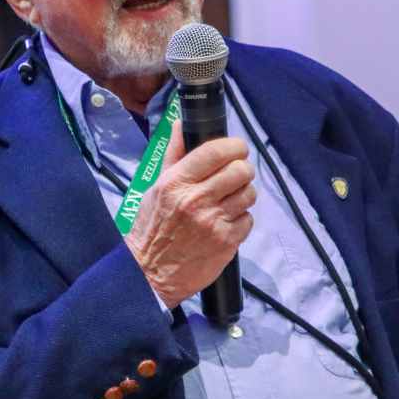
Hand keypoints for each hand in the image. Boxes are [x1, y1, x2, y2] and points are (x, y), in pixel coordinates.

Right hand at [124, 119, 255, 308]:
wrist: (149, 273)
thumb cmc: (151, 228)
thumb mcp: (155, 187)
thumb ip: (173, 155)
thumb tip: (181, 124)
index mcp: (176, 182)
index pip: (216, 151)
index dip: (234, 146)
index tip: (236, 149)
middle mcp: (196, 200)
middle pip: (240, 170)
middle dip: (241, 169)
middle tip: (234, 175)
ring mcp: (213, 222)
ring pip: (248, 194)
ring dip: (242, 194)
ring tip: (229, 200)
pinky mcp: (226, 242)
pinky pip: (248, 220)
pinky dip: (240, 220)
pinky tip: (225, 222)